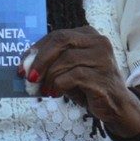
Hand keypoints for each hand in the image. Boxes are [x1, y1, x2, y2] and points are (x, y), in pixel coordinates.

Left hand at [20, 26, 139, 136]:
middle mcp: (98, 42)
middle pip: (61, 40)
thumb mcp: (69, 70)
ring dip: (49, 76)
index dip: (36, 50)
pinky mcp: (103, 76)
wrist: (116, 106)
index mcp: (88, 35)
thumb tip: (26, 66)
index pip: (57, 35)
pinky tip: (54, 93)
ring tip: (44, 90)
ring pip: (65, 59)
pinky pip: (73, 76)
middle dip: (40, 59)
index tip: (23, 66)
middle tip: (29, 76)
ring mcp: (103, 58)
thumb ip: (52, 63)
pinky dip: (59, 85)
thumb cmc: (89, 85)